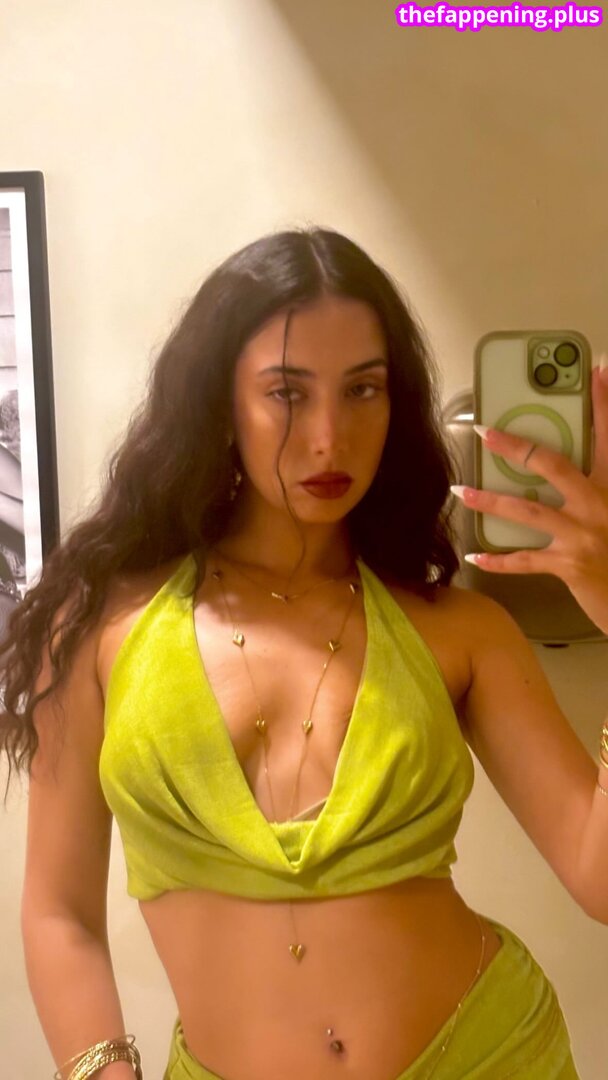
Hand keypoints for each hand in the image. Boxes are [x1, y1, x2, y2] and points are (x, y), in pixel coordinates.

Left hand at [451, 361, 607, 634]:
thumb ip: (600, 488)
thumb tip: (569, 474)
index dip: (604, 402)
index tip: (598, 368)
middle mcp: (599, 505)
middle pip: (553, 465)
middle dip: (515, 447)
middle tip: (484, 432)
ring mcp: (582, 535)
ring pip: (527, 510)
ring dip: (491, 500)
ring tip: (462, 491)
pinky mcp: (569, 565)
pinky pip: (525, 560)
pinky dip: (498, 560)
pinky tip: (475, 556)